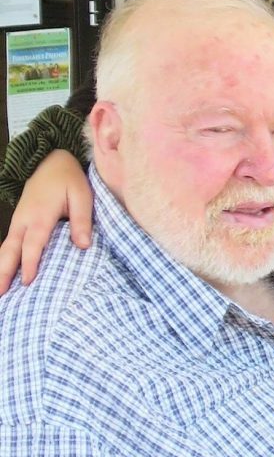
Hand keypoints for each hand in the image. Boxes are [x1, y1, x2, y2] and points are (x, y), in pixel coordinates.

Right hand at [0, 149, 92, 290]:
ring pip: (4, 248)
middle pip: (10, 250)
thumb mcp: (82, 195)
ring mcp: (17, 222)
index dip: (30, 263)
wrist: (50, 161)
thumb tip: (83, 246)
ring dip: (0, 269)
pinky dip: (3, 259)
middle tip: (1, 294)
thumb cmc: (68, 179)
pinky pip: (7, 244)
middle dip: (3, 272)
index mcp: (40, 215)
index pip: (33, 243)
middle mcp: (23, 221)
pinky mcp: (17, 223)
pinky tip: (3, 274)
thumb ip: (82, 220)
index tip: (28, 282)